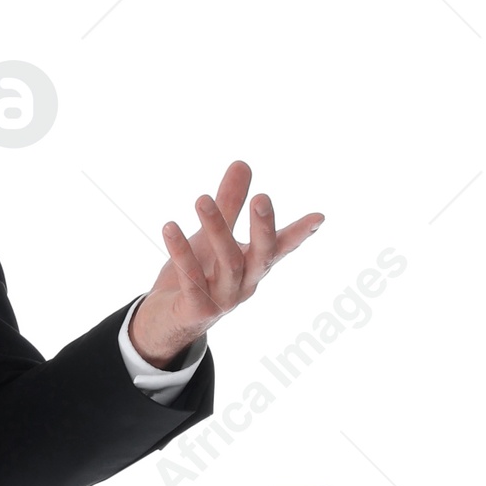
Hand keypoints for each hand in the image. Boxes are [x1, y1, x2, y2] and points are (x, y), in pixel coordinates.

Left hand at [128, 160, 323, 366]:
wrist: (166, 321)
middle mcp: (245, 283)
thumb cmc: (197, 274)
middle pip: (262, 255)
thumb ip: (229, 204)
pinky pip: (191, 279)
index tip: (319, 217)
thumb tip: (242, 164)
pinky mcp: (197, 310)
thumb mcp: (212, 237)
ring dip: (216, 229)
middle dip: (263, 227)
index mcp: (253, 266)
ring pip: (227, 262)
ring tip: (202, 198)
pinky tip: (169, 228)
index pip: (280, 247)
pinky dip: (181, 253)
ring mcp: (224, 300)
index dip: (299, 234)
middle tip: (261, 198)